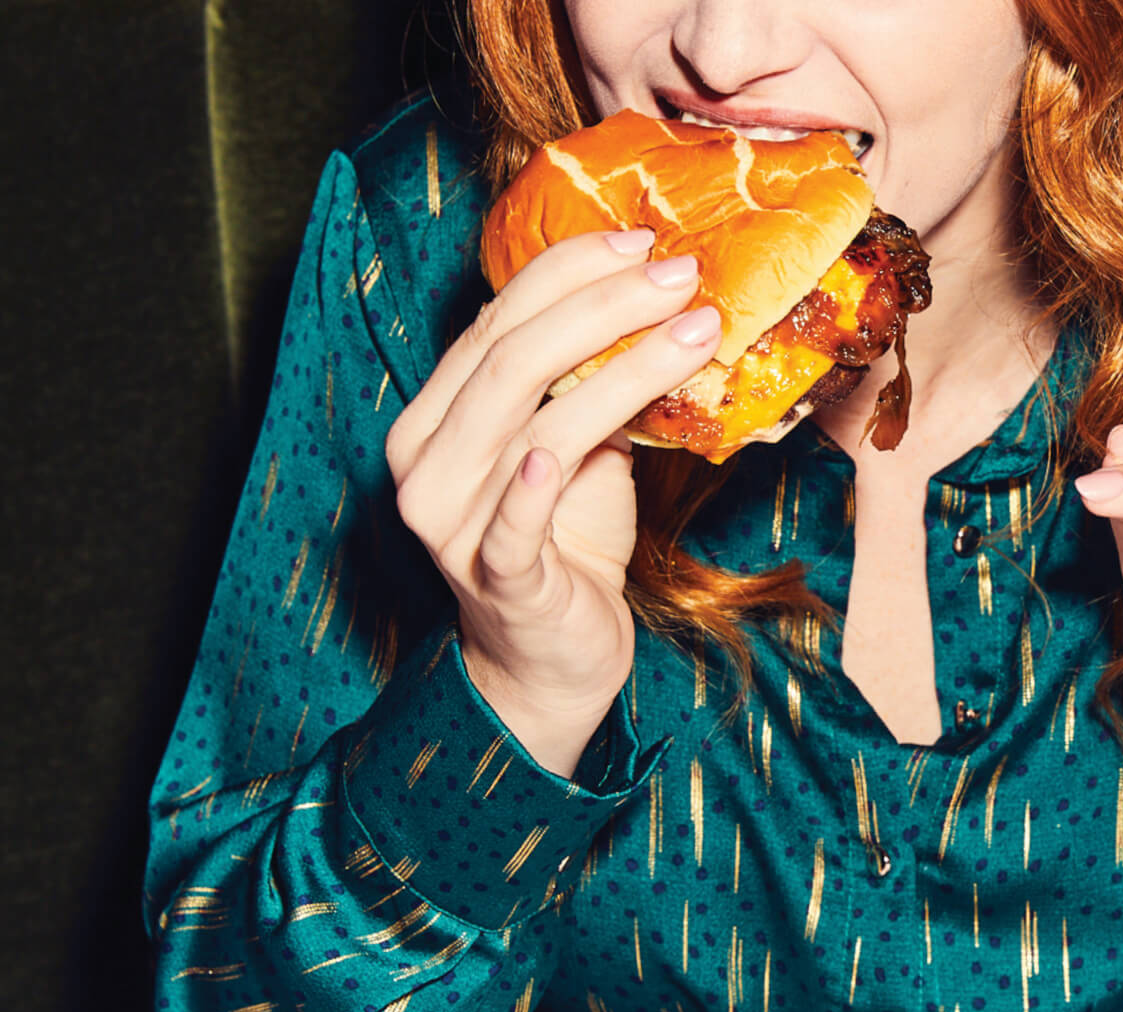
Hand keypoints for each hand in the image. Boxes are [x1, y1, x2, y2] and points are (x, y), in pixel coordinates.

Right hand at [384, 230, 722, 774]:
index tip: (643, 241)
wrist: (551, 659)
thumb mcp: (584, 449)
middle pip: (511, 357)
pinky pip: (511, 527)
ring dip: (621, 372)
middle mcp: (427, 459)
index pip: (497, 319)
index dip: (569, 272)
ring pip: (531, 424)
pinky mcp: (494, 580)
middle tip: (681, 276)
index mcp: (439, 413)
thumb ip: (596, 386)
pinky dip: (531, 489)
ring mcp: (451, 522)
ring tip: (695, 333)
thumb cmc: (566, 542)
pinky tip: (557, 454)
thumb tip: (667, 309)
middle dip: (604, 305)